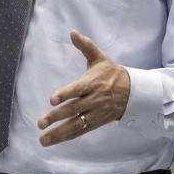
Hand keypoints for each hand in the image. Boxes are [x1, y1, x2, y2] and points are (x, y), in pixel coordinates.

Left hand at [37, 31, 130, 147]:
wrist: (133, 92)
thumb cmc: (111, 73)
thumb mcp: (100, 58)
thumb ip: (85, 46)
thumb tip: (73, 32)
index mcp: (92, 83)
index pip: (78, 89)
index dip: (65, 94)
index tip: (52, 100)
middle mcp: (93, 100)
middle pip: (73, 109)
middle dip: (56, 117)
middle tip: (41, 122)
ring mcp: (95, 113)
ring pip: (75, 125)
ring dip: (58, 133)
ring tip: (43, 139)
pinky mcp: (96, 123)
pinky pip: (80, 131)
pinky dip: (66, 137)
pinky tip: (53, 141)